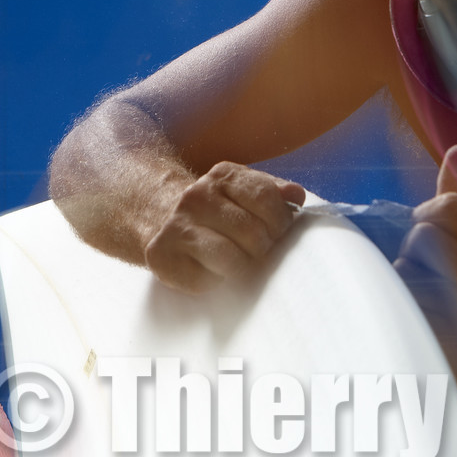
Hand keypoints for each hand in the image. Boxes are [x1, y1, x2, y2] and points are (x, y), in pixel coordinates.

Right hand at [143, 161, 305, 293]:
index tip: (277, 232)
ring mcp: (177, 225)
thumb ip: (274, 193)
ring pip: (229, 257)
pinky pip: (205, 279)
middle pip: (251, 232)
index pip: (266, 198)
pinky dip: (216, 281)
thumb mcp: (245, 192)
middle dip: (263, 248)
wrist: (161, 218)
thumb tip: (296, 196)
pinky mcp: (162, 255)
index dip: (280, 221)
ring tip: (239, 262)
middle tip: (257, 251)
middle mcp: (196, 196)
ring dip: (242, 266)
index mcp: (223, 176)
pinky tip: (213, 271)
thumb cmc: (217, 211)